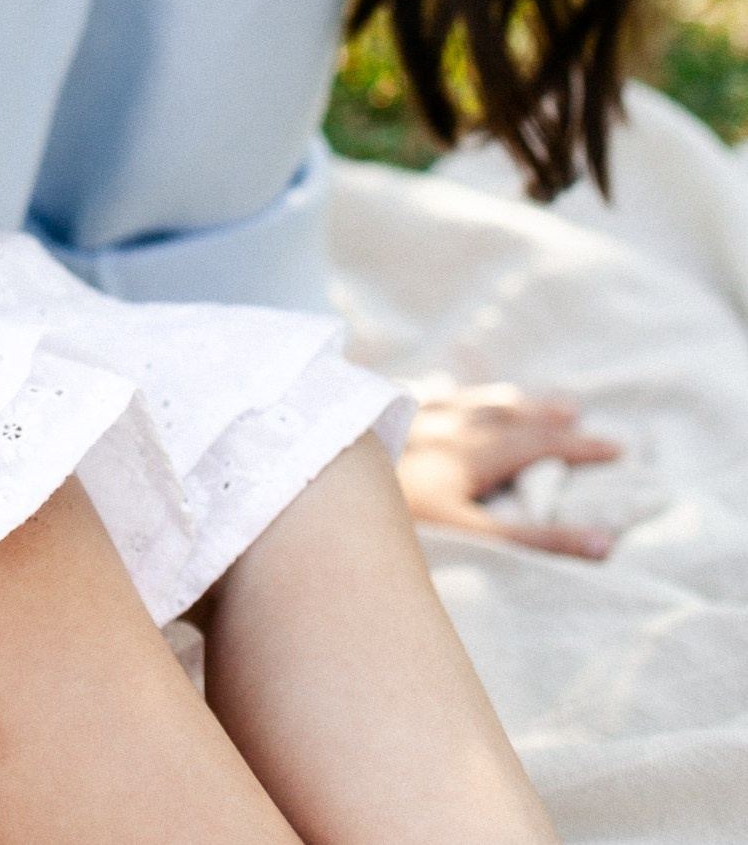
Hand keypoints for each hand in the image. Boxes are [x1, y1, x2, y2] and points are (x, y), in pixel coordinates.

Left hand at [397, 383, 620, 558]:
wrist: (314, 479)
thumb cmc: (397, 513)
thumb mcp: (471, 534)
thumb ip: (536, 542)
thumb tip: (606, 543)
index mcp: (473, 451)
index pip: (538, 445)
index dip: (579, 447)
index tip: (617, 445)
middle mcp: (445, 425)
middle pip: (504, 417)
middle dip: (542, 416)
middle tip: (574, 409)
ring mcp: (408, 418)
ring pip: (464, 402)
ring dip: (497, 401)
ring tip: (519, 397)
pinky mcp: (375, 416)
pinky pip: (418, 397)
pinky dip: (440, 393)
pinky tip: (441, 388)